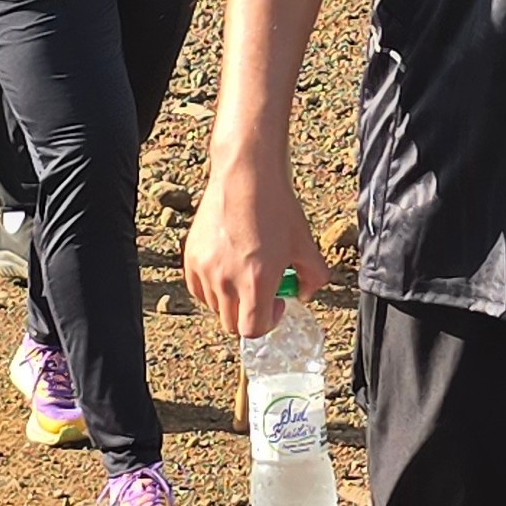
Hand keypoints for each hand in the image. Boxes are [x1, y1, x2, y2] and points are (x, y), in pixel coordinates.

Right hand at [185, 157, 329, 338]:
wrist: (246, 176)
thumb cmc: (276, 207)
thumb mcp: (306, 245)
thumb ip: (314, 278)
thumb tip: (304, 293)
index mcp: (256, 281)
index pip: (253, 330)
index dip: (268, 322)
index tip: (276, 302)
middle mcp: (226, 280)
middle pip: (232, 324)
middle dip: (250, 313)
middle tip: (262, 290)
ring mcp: (205, 269)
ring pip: (215, 306)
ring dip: (232, 299)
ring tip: (245, 271)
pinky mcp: (191, 257)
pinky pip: (198, 288)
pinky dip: (212, 286)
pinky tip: (228, 266)